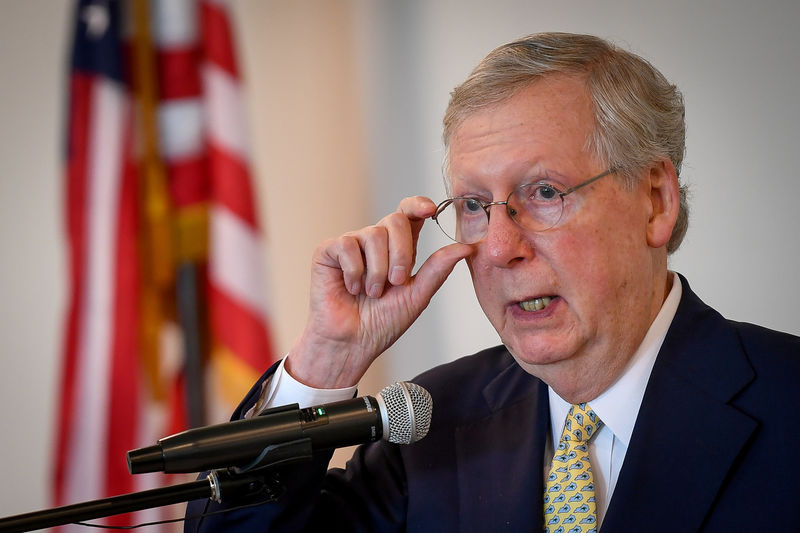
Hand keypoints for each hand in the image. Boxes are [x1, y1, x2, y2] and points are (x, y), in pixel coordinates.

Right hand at [285, 196, 472, 387]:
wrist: (352, 344)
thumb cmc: (382, 323)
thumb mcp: (417, 295)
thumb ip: (438, 269)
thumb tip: (467, 247)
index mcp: (399, 248)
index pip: (410, 213)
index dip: (418, 204)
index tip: (430, 210)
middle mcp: (376, 241)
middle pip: (395, 220)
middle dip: (401, 253)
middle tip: (396, 283)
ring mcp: (352, 244)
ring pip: (372, 234)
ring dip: (377, 271)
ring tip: (371, 293)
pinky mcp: (328, 251)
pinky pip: (347, 245)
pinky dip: (354, 272)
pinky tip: (351, 289)